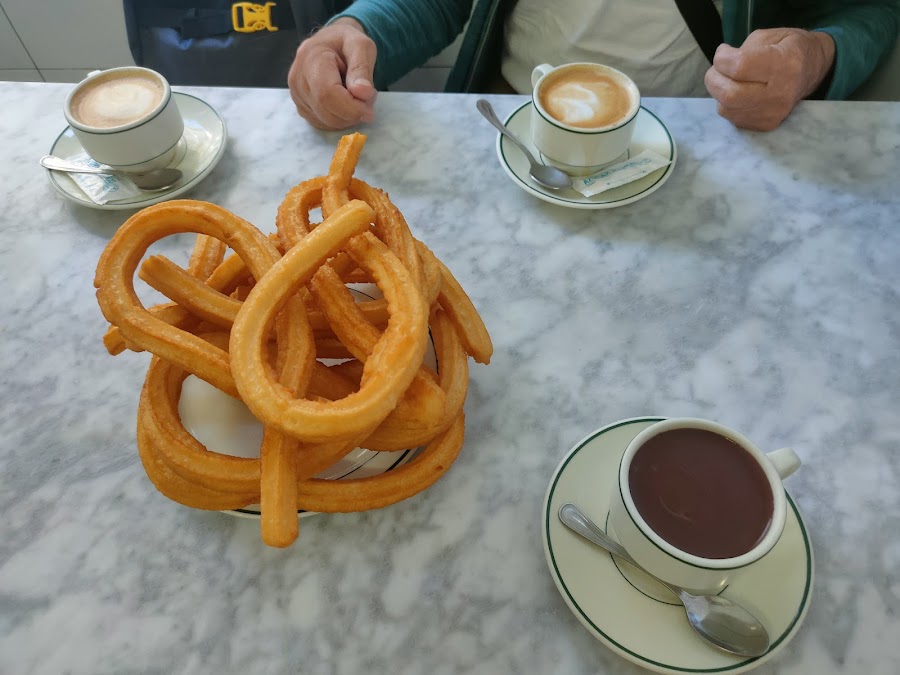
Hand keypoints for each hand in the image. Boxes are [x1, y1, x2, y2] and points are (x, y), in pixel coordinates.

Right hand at [288, 18, 377, 129]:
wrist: (329, 42)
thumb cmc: (346, 42)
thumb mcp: (361, 46)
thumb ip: (362, 68)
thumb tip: (362, 94)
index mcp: (311, 59)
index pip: (327, 94)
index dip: (351, 108)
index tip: (370, 110)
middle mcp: (298, 79)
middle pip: (326, 112)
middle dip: (352, 114)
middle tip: (367, 100)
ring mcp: (296, 95)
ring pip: (325, 121)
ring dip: (347, 117)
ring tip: (356, 97)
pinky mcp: (300, 107)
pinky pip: (322, 124)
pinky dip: (339, 120)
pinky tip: (345, 104)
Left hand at [704, 28, 834, 130]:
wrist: (812, 70)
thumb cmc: (789, 48)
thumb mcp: (770, 35)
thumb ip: (743, 49)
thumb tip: (721, 66)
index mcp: (785, 63)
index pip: (739, 67)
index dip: (722, 58)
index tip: (724, 51)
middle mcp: (781, 93)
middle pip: (729, 94)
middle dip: (713, 78)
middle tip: (718, 68)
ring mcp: (774, 113)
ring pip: (726, 108)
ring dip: (719, 92)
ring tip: (729, 79)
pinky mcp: (766, 125)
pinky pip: (732, 117)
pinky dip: (727, 103)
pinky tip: (739, 91)